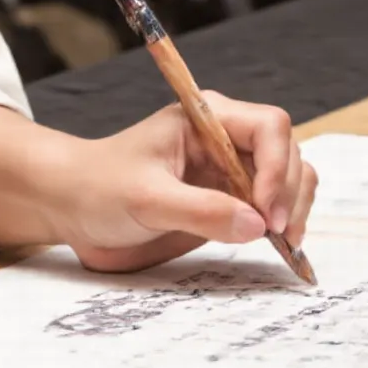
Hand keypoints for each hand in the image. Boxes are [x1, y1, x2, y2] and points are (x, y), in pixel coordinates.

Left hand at [51, 100, 317, 274]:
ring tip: (283, 244)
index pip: (268, 126)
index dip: (278, 166)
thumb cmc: (98, 187)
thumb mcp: (145, 198)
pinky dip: (284, 223)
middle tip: (278, 235)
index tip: (265, 211)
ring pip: (288, 177)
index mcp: (204, 119)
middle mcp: (223, 139)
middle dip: (289, 191)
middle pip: (286, 151)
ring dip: (295, 208)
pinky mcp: (226, 200)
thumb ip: (200, 210)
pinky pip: (271, 206)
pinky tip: (279, 247)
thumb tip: (257, 224)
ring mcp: (227, 170)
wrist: (71, 206)